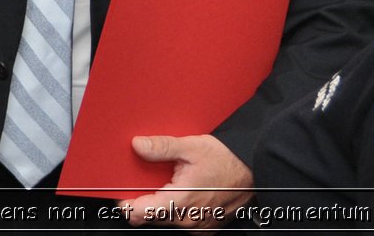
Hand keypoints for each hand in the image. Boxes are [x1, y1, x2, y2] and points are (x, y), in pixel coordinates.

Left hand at [117, 135, 251, 227]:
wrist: (252, 169)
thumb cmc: (226, 159)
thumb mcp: (191, 146)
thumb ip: (162, 147)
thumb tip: (138, 145)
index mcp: (180, 201)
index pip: (141, 213)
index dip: (127, 205)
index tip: (121, 195)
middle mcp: (188, 219)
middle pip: (151, 217)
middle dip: (144, 202)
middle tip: (146, 182)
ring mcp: (197, 226)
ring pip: (166, 221)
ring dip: (161, 206)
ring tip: (169, 185)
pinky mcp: (205, 227)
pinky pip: (181, 222)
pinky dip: (176, 210)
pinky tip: (182, 194)